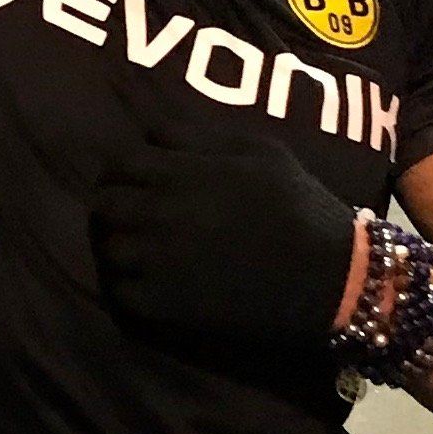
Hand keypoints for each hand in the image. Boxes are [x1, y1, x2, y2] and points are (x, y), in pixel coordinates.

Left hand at [92, 134, 356, 346]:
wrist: (328, 276)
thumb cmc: (298, 205)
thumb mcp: (259, 150)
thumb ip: (199, 136)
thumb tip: (150, 128)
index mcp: (183, 172)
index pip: (119, 161)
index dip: (121, 168)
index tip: (134, 176)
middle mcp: (162, 213)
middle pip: (103, 204)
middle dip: (113, 204)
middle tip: (132, 212)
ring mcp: (160, 262)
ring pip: (107, 249)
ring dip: (118, 245)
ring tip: (138, 248)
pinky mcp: (167, 304)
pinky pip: (121, 292)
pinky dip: (128, 285)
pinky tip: (148, 281)